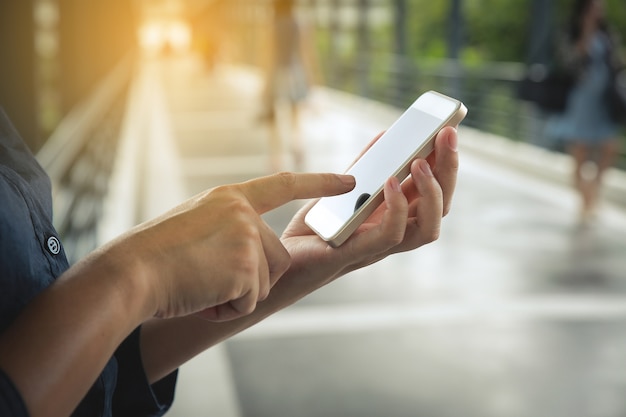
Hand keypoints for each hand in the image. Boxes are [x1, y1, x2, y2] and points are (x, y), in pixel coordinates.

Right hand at [103, 172, 354, 321]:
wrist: (128, 273)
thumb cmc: (152, 255)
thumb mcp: (195, 227)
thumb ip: (229, 230)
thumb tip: (252, 257)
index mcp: (229, 198)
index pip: (284, 185)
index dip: (319, 183)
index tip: (350, 182)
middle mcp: (243, 212)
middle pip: (277, 257)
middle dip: (251, 279)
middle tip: (209, 278)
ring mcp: (246, 236)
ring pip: (265, 281)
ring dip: (236, 294)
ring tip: (201, 284)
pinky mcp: (245, 265)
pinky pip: (250, 301)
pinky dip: (226, 308)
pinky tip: (202, 296)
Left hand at [280, 126, 458, 284]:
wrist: (283, 261)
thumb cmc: (317, 227)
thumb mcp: (342, 188)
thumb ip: (365, 166)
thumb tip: (387, 135)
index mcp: (396, 218)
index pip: (436, 194)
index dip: (447, 164)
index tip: (449, 129)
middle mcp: (395, 234)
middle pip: (440, 209)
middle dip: (448, 170)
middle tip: (446, 134)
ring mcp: (379, 247)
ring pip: (427, 228)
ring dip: (430, 193)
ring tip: (420, 160)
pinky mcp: (355, 253)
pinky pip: (389, 236)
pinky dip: (396, 209)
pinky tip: (390, 182)